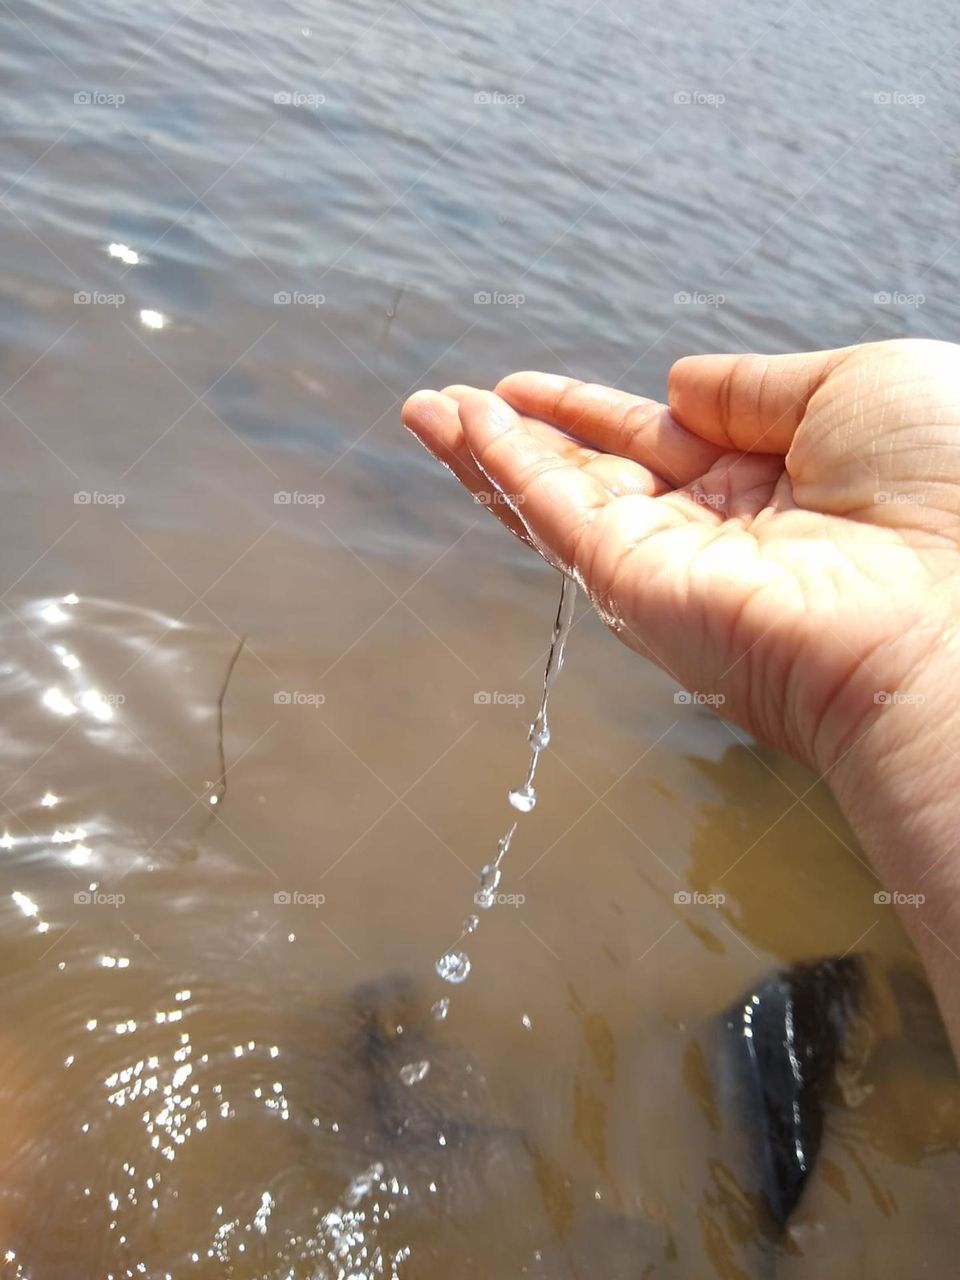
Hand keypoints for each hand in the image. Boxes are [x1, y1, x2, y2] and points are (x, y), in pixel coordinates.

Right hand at [403, 340, 959, 774]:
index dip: (594, 410)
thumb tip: (676, 383)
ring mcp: (676, 568)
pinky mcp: (641, 592)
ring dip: (488, 455)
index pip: (662, 438)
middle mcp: (718, 532)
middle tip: (454, 404)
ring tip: (427, 411)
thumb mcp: (855, 387)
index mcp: (776, 482)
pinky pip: (559, 517)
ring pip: (560, 501)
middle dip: (523, 436)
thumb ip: (754, 386)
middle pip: (596, 474)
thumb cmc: (948, 487)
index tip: (534, 390)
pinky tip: (462, 429)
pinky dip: (505, 471)